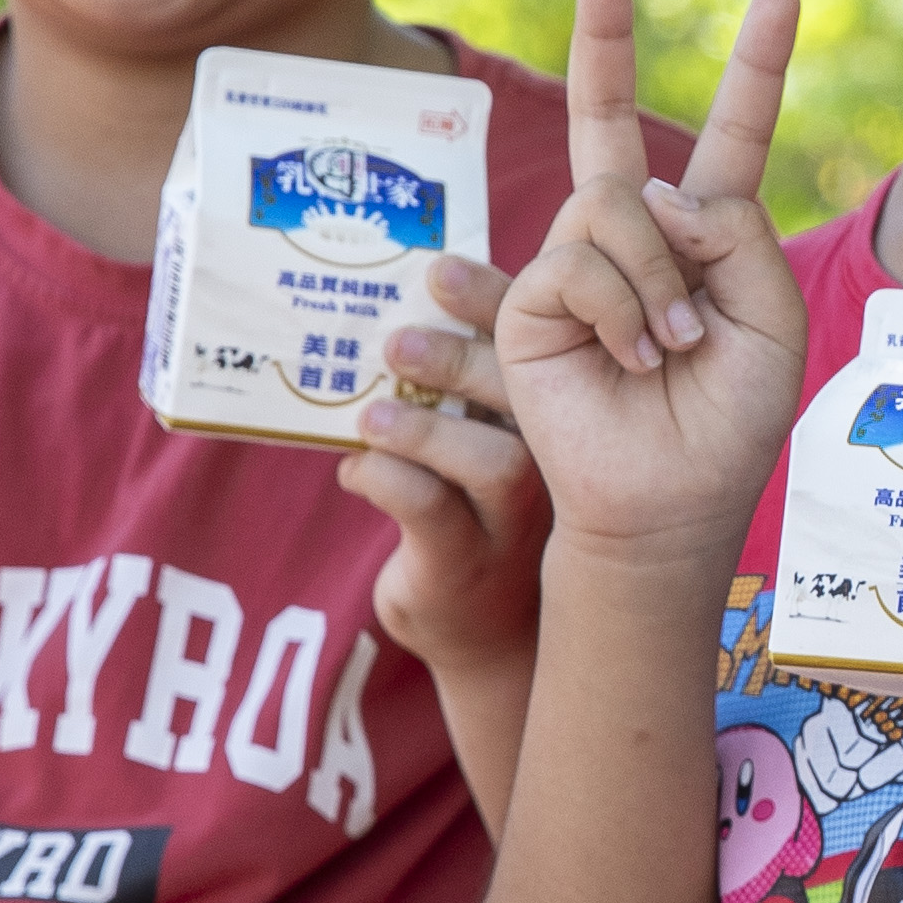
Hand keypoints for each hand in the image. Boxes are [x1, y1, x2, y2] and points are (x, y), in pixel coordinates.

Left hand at [346, 250, 535, 675]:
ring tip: (370, 417)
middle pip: (524, 397)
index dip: (494, 303)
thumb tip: (377, 303)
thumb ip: (446, 381)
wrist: (482, 633)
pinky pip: (433, 514)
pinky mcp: (467, 564)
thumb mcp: (469, 440)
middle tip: (396, 340)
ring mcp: (514, 519)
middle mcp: (548, 463)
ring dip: (424, 431)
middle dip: (461, 358)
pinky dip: (386, 483)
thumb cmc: (468, 514)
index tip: (439, 269)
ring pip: (492, 463)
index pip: (533, 347)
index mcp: (547, 416)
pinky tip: (354, 471)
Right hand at [492, 0, 808, 580]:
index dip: (755, 64)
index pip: (732, 134)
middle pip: (610, 113)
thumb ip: (735, 235)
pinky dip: (627, 310)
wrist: (671, 504)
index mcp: (708, 233)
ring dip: (664, 283)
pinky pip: (584, 260)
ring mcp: (578, 261)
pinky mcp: (532, 299)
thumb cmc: (729, 423)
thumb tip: (655, 188)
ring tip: (675, 348)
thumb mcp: (771, 320)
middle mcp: (636, 235)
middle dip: (603, 30)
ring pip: (619, 205)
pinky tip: (636, 360)